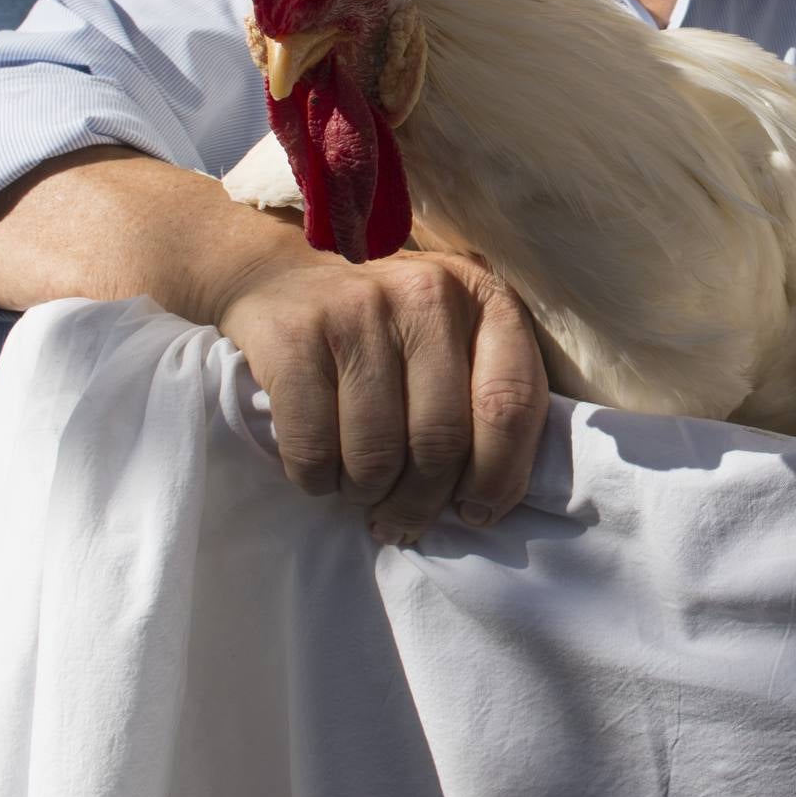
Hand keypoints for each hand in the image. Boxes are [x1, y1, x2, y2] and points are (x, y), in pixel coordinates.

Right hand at [213, 246, 548, 545]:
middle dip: (421, 502)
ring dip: (367, 494)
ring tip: (360, 487)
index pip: (512, 404)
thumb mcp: (455, 340)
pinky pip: (314, 451)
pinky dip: (317, 481)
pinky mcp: (296, 336)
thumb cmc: (388, 330)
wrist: (284, 277)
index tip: (475, 512)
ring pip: (376, 457)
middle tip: (402, 519)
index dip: (498, 477)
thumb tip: (486, 507)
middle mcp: (428, 296)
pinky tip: (319, 468)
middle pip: (441, 443)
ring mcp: (359, 311)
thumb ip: (487, 400)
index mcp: (484, 298)